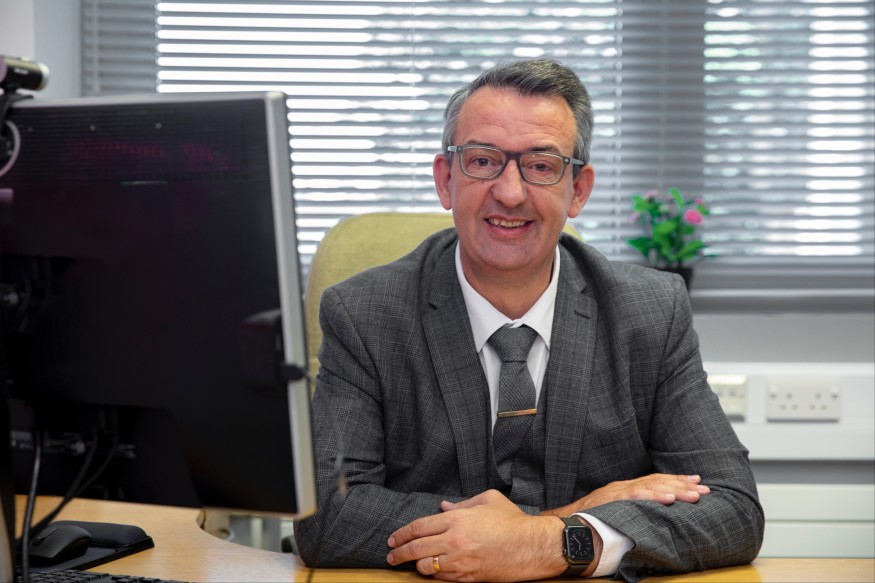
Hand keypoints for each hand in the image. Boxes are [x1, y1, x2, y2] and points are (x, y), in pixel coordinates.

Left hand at [387, 489, 566, 581]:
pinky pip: (442, 578)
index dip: (401, 534)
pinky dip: (433, 574)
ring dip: (415, 566)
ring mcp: (460, 561)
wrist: (531, 546)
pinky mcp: (468, 577)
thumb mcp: (487, 499)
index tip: (392, 539)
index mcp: (456, 519)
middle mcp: (454, 540)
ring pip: (426, 566)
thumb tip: (442, 507)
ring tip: (411, 564)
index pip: (418, 527)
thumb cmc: (511, 520)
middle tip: (391, 556)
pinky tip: (431, 570)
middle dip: (399, 553)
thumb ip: (461, 503)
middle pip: (416, 548)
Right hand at [541, 473, 710, 516]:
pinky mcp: (612, 499)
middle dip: (682, 485)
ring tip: (693, 495)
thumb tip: (649, 516)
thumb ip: (628, 510)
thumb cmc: (586, 523)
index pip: (653, 481)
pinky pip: (636, 495)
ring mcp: (617, 491)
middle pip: (657, 481)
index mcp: (623, 489)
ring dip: (675, 490)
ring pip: (651, 486)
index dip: (675, 481)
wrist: (563, 525)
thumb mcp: (611, 513)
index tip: (695, 482)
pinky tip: (669, 498)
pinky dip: (654, 496)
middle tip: (703, 489)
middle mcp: (622, 486)